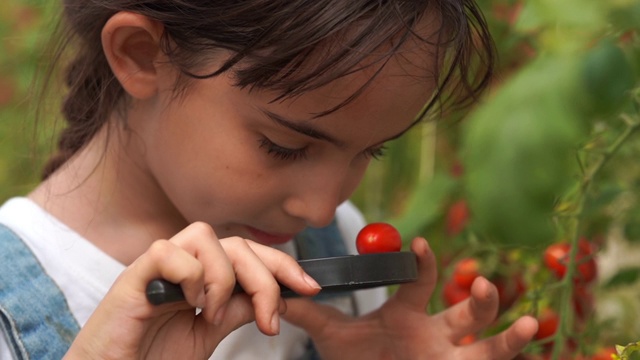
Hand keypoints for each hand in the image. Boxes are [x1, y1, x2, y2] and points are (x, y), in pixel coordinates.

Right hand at [64, 222, 320, 358]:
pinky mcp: (132, 278)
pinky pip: (167, 252)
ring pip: (204, 235)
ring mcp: (157, 267)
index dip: (282, 264)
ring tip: (211, 314)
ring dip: (221, 277)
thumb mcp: (208, 334)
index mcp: (200, 275)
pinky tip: (186, 304)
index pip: (248, 252)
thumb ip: (234, 309)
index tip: (310, 286)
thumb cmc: (152, 357)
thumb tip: (272, 294)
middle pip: (235, 242)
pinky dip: (188, 276)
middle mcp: (182, 264)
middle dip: (264, 276)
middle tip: (269, 317)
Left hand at [283, 237, 537, 359]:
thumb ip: (308, 311)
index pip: (420, 282)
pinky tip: (530, 339)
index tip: (417, 244)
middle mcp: (436, 331)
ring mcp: (451, 357)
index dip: (422, 262)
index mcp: (407, 312)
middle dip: (481, 298)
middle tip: (482, 283)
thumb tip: (278, 288)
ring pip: (489, 343)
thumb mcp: (333, 335)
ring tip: (526, 325)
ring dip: (510, 334)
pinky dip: (514, 355)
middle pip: (466, 310)